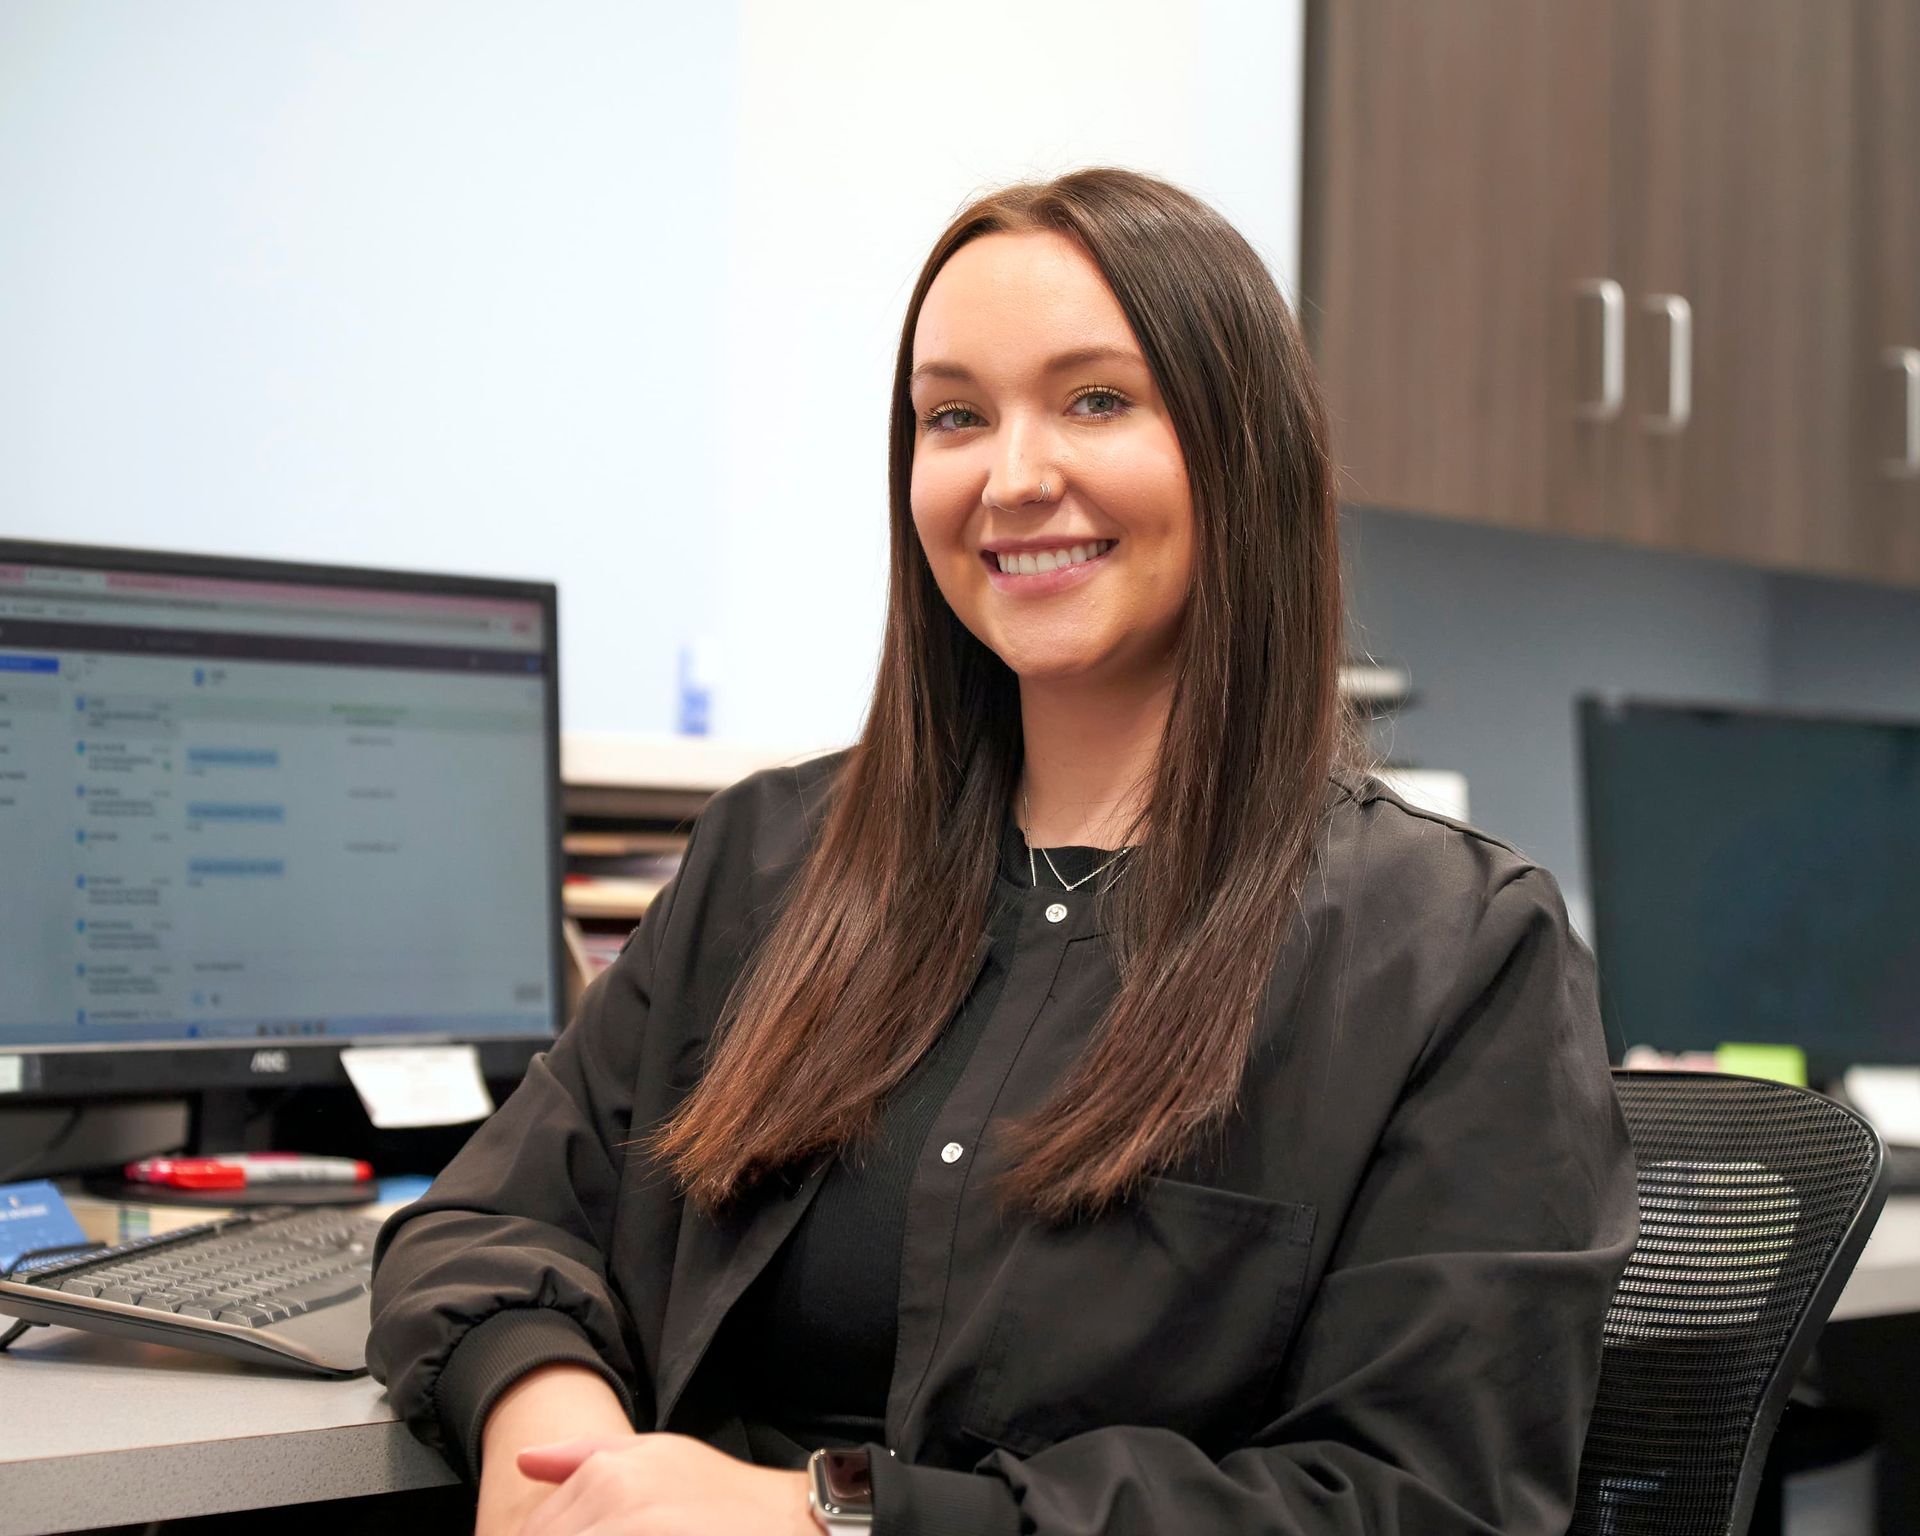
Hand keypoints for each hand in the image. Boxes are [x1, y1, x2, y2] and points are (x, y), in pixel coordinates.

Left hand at [514, 1431, 815, 1535]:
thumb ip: (583, 1456)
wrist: (790, 1525)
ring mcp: (635, 1530)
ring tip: (645, 1534)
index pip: (532, 1531)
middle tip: (621, 1534)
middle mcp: (615, 1501)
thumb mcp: (657, 1457)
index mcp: (607, 1475)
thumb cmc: (723, 1498)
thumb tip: (523, 1460)